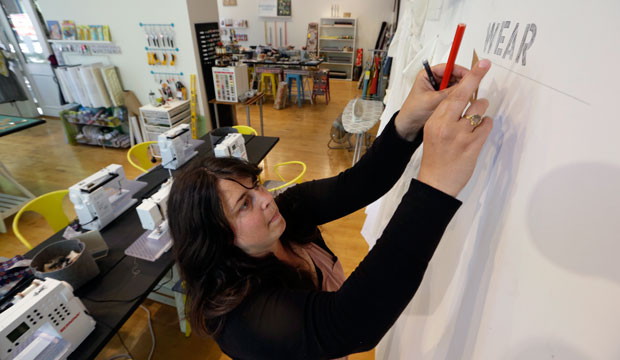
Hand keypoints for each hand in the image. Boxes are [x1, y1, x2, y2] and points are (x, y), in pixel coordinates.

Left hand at [395, 63, 468, 140]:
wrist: (409, 126)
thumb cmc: (413, 111)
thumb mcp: (433, 100)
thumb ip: (449, 93)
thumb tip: (465, 86)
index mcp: (427, 74)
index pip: (448, 67)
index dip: (461, 70)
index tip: (471, 75)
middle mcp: (434, 79)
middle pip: (454, 74)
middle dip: (464, 80)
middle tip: (473, 86)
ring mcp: (439, 88)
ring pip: (456, 84)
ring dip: (462, 89)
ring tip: (468, 94)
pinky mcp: (442, 97)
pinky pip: (454, 93)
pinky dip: (460, 96)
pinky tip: (464, 100)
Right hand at [417, 59, 492, 196]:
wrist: (436, 182)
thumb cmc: (436, 158)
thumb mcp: (433, 133)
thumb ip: (446, 117)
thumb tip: (463, 100)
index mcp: (435, 121)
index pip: (451, 94)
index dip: (467, 78)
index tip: (479, 65)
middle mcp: (446, 125)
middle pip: (464, 95)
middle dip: (476, 77)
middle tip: (485, 66)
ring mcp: (460, 135)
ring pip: (479, 109)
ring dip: (481, 111)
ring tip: (475, 121)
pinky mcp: (473, 145)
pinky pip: (486, 125)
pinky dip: (485, 125)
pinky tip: (478, 133)